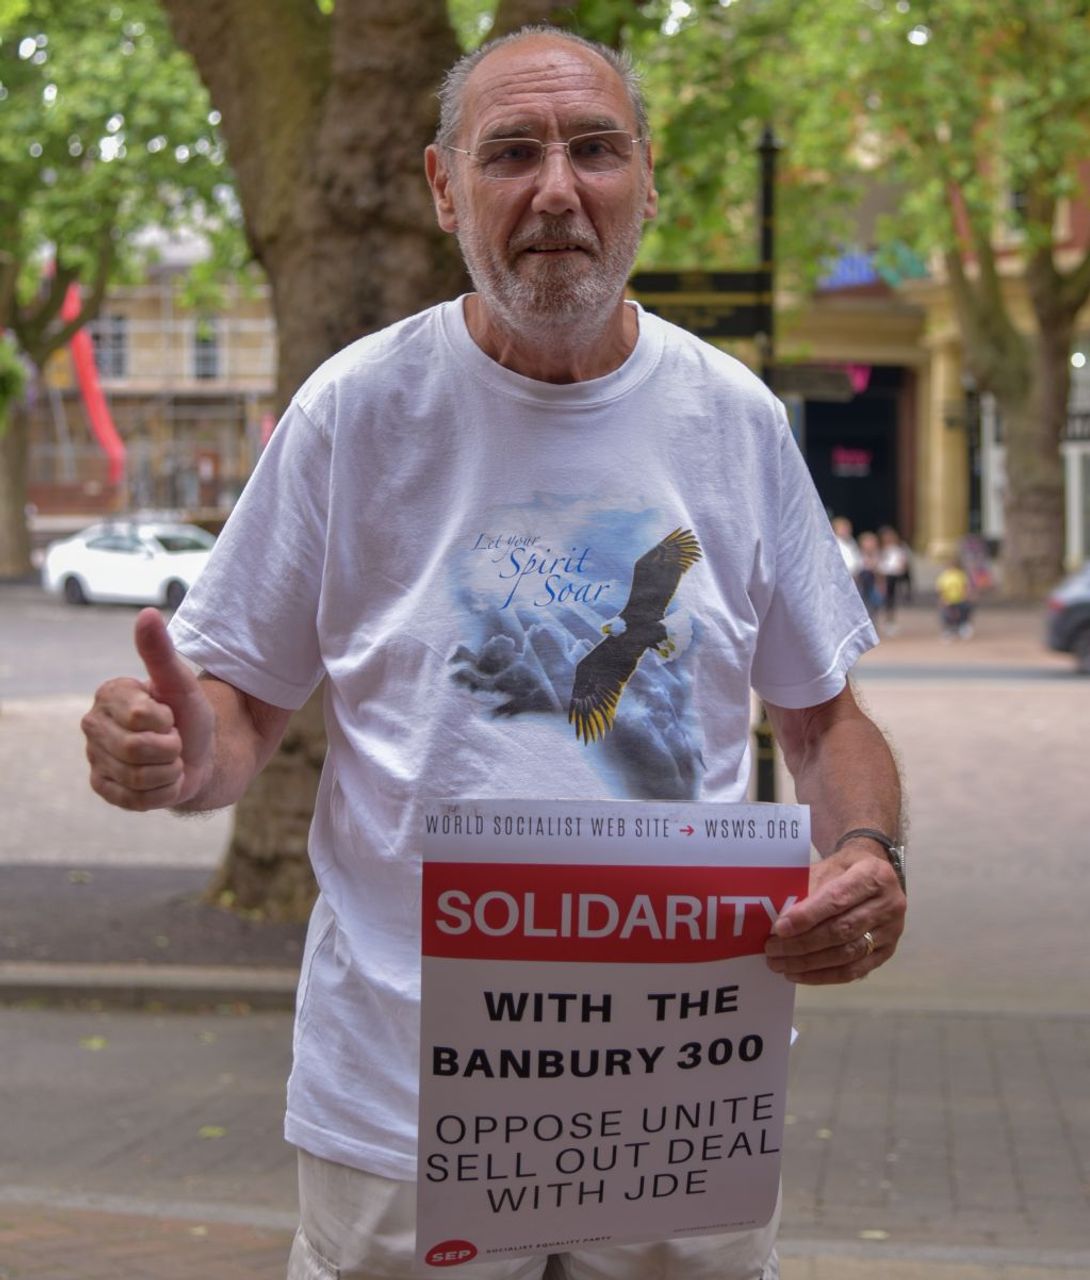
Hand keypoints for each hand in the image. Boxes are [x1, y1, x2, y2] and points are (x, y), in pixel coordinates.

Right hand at [82, 608, 213, 809]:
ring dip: (168, 769)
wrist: (199, 754)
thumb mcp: (181, 683)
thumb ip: (160, 652)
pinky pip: (137, 799)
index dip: (167, 720)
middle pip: (137, 749)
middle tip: (172, 739)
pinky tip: (163, 778)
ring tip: (169, 758)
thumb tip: (146, 614)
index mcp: (109, 694)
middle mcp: (92, 725)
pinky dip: (163, 790)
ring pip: (138, 777)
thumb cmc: (188, 715)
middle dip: (170, 747)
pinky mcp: (103, 789)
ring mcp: (95, 759)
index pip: (140, 716)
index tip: (170, 715)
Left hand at [764, 840, 905, 983]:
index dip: (807, 916)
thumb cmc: (844, 870)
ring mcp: (891, 931)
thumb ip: (807, 889)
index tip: (779, 928)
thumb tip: (780, 919)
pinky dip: (824, 975)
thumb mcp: (827, 867)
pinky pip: (854, 971)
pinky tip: (799, 974)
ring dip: (809, 963)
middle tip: (772, 950)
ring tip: (781, 964)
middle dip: (803, 944)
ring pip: (847, 954)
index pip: (837, 899)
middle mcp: (889, 904)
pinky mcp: (887, 952)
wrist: (874, 877)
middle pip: (842, 930)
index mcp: (873, 875)